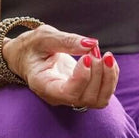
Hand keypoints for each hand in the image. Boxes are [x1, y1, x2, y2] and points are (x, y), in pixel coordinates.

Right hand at [1, 24, 118, 107]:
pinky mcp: (82, 94)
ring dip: (109, 78)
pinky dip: (111, 78)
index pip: (67, 93)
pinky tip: (107, 61)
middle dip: (98, 74)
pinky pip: (103, 94)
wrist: (28, 57)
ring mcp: (71, 98)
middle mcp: (58, 97)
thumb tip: (92, 43)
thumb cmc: (32, 47)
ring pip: (98, 100)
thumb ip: (66, 40)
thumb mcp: (44, 37)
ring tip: (106, 56)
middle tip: (94, 50)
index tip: (88, 56)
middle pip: (86, 98)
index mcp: (43, 85)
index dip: (82, 78)